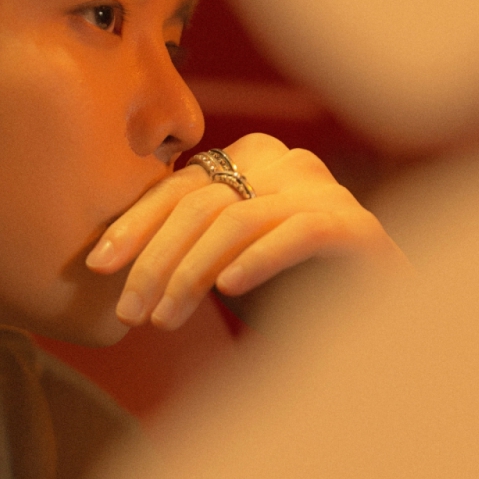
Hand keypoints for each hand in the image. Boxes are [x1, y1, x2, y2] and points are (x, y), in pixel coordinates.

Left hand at [85, 133, 406, 330]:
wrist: (382, 315)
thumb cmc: (294, 290)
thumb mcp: (225, 261)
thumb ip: (183, 248)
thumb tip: (107, 262)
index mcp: (250, 161)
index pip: (177, 187)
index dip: (133, 225)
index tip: (96, 266)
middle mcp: (286, 163)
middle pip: (199, 204)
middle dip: (154, 260)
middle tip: (130, 312)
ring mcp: (324, 191)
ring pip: (236, 220)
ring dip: (190, 274)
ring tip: (165, 318)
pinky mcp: (356, 226)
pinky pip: (296, 232)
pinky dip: (258, 259)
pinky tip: (228, 290)